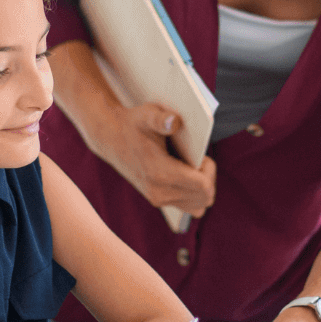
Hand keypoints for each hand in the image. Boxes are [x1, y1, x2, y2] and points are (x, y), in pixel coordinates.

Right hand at [97, 103, 216, 215]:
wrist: (111, 138)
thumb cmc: (133, 124)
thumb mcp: (147, 114)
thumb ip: (162, 118)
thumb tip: (175, 121)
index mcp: (160, 173)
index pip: (203, 186)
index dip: (209, 169)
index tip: (200, 154)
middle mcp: (160, 192)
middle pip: (205, 198)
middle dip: (208, 177)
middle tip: (197, 159)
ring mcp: (159, 200)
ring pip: (199, 206)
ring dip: (203, 188)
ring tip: (192, 168)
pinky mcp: (158, 201)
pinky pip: (190, 207)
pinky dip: (194, 194)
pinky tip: (186, 175)